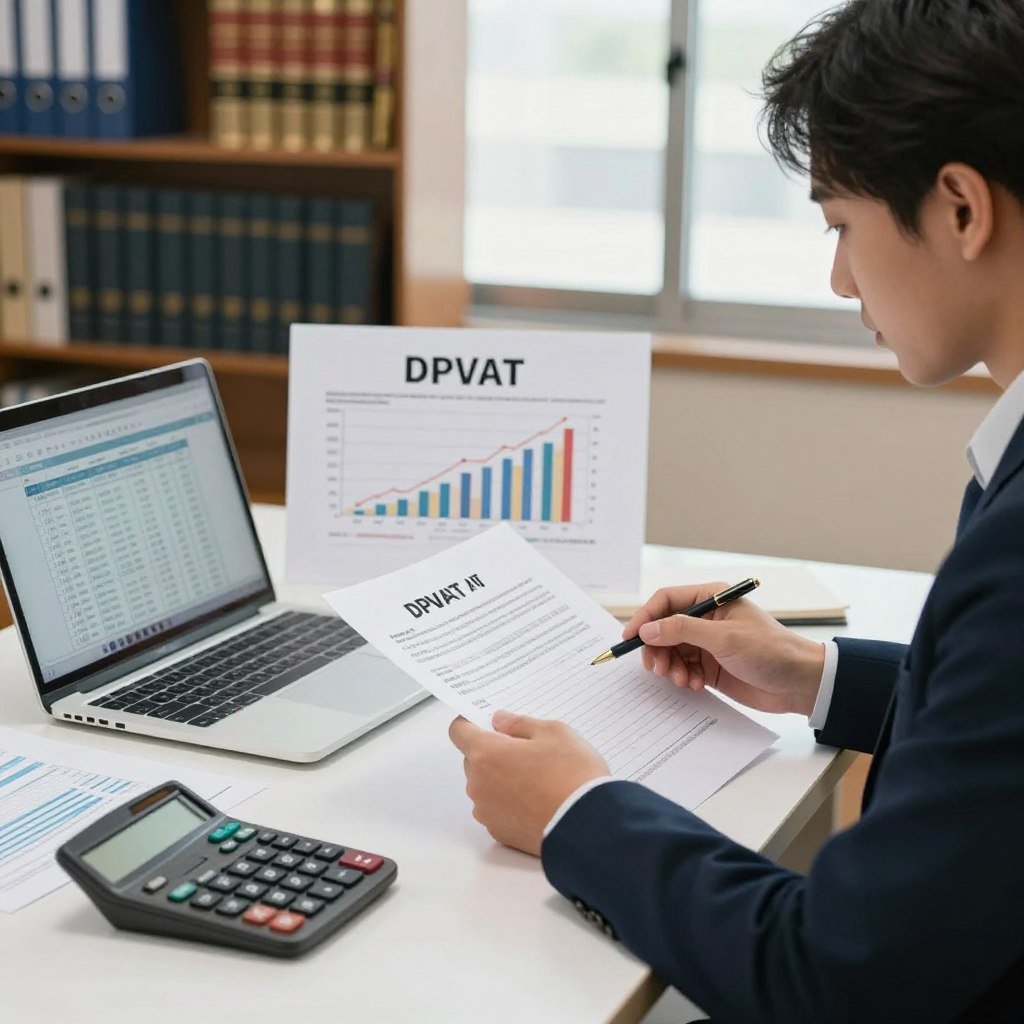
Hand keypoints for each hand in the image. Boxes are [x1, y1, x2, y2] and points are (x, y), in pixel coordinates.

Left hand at [448, 711, 609, 855]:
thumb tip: (500, 722)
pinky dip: (509, 802)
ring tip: (536, 778)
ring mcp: (487, 812)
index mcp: (486, 754)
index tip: (487, 723)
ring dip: (500, 778)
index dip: (471, 723)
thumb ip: (520, 723)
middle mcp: (479, 785)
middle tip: (526, 751)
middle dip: (493, 752)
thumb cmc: (572, 775)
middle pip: (473, 759)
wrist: (589, 826)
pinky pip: (496, 809)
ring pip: (485, 786)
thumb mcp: (554, 732)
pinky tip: (536, 800)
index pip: (459, 731)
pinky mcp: (500, 832)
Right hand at [622, 582, 824, 715]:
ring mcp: (707, 643)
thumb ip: (682, 631)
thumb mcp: (724, 638)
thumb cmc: (771, 651)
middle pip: (663, 628)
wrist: (800, 684)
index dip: (645, 617)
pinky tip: (693, 685)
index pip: (666, 601)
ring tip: (681, 679)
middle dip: (657, 648)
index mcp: (711, 598)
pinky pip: (682, 668)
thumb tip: (647, 629)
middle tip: (658, 667)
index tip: (631, 637)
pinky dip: (682, 677)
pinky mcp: (710, 666)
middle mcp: (706, 618)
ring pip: (670, 651)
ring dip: (669, 666)